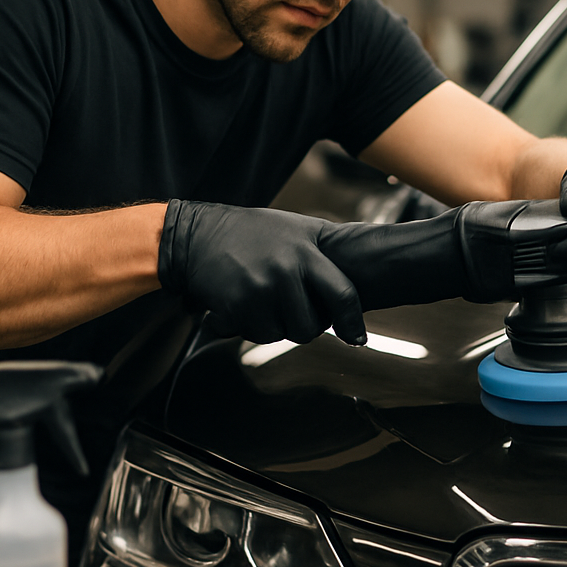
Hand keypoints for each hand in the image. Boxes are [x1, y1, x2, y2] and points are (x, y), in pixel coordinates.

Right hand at [158, 200, 366, 344]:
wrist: (198, 234)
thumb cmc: (254, 232)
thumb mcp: (297, 228)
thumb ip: (328, 249)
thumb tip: (368, 262)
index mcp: (306, 252)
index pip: (342, 294)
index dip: (352, 321)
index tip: (357, 338)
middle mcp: (285, 272)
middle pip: (309, 327)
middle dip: (302, 325)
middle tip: (288, 306)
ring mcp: (258, 290)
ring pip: (280, 335)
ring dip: (272, 325)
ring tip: (261, 297)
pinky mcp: (234, 306)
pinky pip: (252, 335)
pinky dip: (247, 326)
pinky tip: (241, 302)